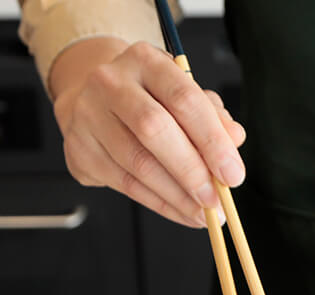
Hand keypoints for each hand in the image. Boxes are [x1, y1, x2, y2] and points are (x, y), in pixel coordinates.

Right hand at [50, 37, 246, 227]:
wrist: (92, 102)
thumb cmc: (148, 99)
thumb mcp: (183, 96)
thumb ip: (212, 115)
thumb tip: (235, 139)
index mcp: (145, 60)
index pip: (183, 98)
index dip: (212, 140)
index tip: (233, 174)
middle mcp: (111, 82)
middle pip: (154, 129)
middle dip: (192, 171)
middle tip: (216, 200)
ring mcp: (89, 116)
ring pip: (138, 163)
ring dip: (177, 196)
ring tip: (203, 214)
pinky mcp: (79, 150)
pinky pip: (125, 184)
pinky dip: (159, 203)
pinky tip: (181, 212)